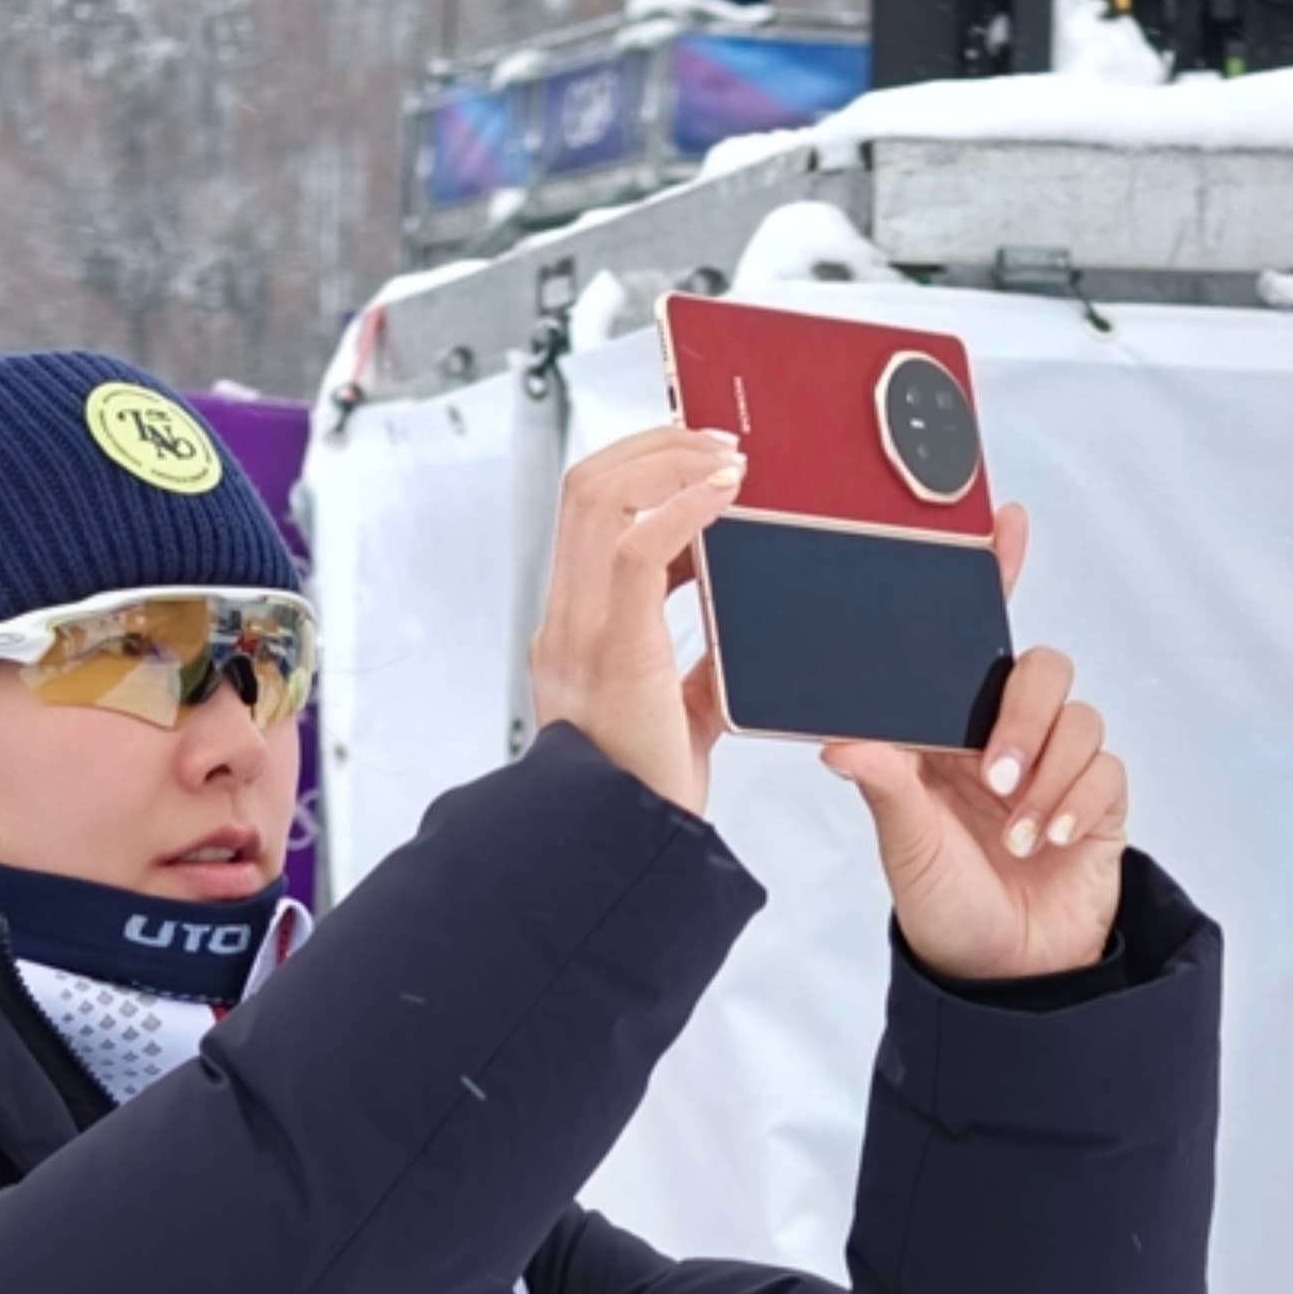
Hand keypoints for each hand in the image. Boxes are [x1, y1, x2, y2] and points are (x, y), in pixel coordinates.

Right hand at [528, 423, 740, 816]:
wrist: (628, 852)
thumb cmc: (652, 794)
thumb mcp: (676, 711)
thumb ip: (693, 664)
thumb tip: (727, 626)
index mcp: (574, 632)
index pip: (585, 516)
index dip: (635, 469)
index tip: (694, 460)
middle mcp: (565, 622)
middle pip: (583, 488)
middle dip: (652, 446)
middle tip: (718, 441)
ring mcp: (580, 633)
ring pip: (599, 499)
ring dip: (669, 462)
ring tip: (727, 460)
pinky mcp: (614, 650)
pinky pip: (635, 548)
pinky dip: (682, 506)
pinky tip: (724, 495)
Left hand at [823, 506, 1130, 982]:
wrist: (1003, 978)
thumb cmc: (942, 904)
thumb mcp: (902, 844)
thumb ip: (884, 786)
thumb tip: (840, 742)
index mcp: (948, 728)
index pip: (975, 637)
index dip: (997, 576)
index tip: (1008, 523)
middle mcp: (1005, 735)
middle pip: (1039, 667)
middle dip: (1021, 714)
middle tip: (992, 772)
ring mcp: (1057, 765)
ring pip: (1077, 713)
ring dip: (1046, 769)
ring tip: (1016, 828)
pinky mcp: (1100, 800)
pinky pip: (1105, 767)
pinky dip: (1076, 798)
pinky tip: (1049, 837)